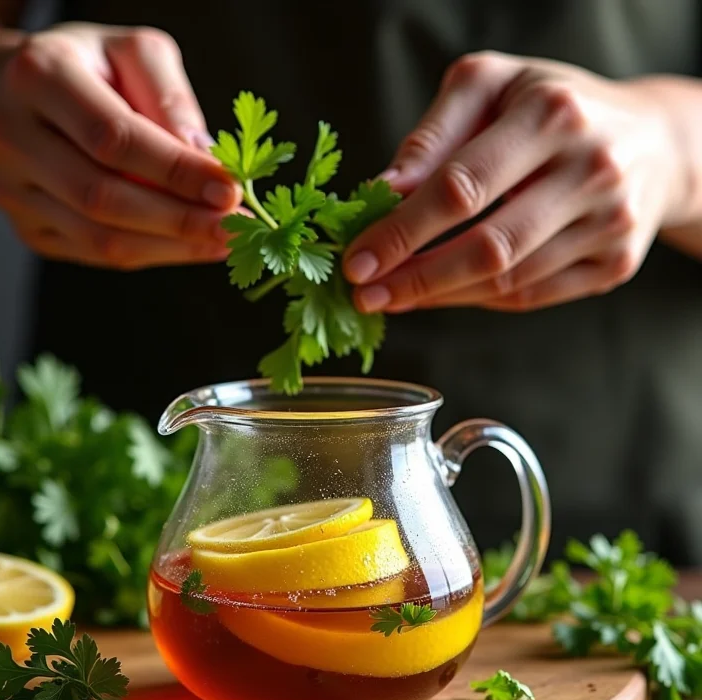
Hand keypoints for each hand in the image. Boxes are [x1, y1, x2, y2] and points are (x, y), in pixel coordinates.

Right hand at [0, 23, 241, 268]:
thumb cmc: (93, 70)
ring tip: (223, 241)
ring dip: (171, 246)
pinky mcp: (28, 228)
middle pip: (103, 196)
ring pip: (99, 237)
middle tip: (235, 228)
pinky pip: (95, 254)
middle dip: (179, 219)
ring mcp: (11, 190)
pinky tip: (191, 246)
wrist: (23, 96)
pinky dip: (151, 254)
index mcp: (38, 76)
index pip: (115, 138)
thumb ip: (170, 96)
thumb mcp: (134, 54)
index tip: (231, 190)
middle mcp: (10, 135)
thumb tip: (204, 157)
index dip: (177, 171)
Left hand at [344, 52, 683, 311]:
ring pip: (507, 282)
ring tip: (394, 296)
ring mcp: (610, 224)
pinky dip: (477, 301)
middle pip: (488, 248)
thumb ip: (434, 134)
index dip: (403, 231)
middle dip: (416, 279)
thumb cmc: (553, 107)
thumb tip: (384, 188)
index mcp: (552, 115)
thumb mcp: (492, 86)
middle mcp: (590, 170)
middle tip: (366, 296)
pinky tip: (442, 294)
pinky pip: (531, 297)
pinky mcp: (615, 263)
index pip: (462, 187)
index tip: (357, 261)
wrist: (653, 141)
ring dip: (440, 296)